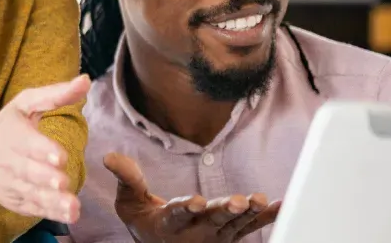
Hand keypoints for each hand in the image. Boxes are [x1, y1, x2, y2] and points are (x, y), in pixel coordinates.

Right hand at [0, 75, 91, 224]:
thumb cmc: (8, 126)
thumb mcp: (25, 104)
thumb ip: (55, 95)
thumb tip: (85, 81)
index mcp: (12, 134)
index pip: (26, 142)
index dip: (42, 149)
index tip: (59, 156)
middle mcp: (8, 160)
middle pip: (28, 171)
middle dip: (45, 177)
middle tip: (62, 181)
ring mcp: (10, 183)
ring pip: (31, 193)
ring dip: (51, 201)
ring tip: (72, 207)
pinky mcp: (14, 200)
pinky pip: (31, 208)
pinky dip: (48, 213)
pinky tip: (67, 215)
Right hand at [106, 153, 279, 242]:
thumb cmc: (144, 221)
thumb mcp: (129, 203)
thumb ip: (126, 179)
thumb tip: (110, 156)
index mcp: (167, 225)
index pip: (177, 216)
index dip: (186, 208)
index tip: (197, 201)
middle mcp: (193, 234)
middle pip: (212, 221)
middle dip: (225, 211)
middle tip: (238, 202)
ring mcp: (215, 237)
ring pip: (233, 224)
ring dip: (248, 213)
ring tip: (258, 199)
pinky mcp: (230, 236)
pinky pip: (251, 227)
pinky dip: (267, 216)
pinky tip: (279, 204)